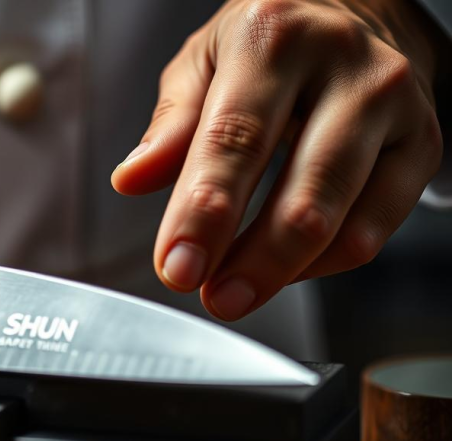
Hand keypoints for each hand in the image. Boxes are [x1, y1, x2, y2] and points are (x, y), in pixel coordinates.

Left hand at [111, 0, 444, 319]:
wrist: (354, 14)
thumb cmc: (266, 46)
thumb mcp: (202, 63)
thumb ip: (170, 125)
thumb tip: (132, 179)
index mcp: (273, 36)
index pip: (235, 140)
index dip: (204, 214)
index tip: (177, 267)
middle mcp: (344, 63)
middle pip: (302, 188)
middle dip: (254, 259)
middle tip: (214, 298)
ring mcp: (393, 104)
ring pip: (344, 217)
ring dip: (285, 271)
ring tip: (236, 293)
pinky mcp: (422, 143)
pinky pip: (375, 228)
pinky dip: (323, 264)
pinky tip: (283, 270)